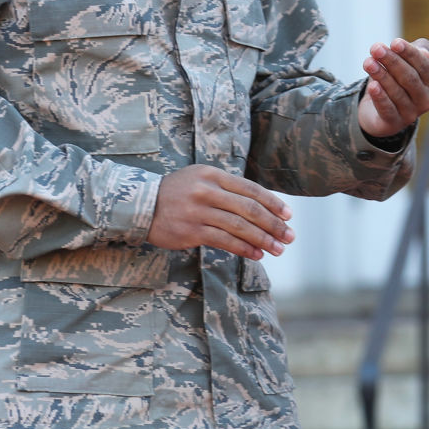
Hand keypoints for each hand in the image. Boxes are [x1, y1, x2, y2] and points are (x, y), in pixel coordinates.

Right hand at [146, 164, 293, 258]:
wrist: (140, 204)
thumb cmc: (177, 193)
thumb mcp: (200, 179)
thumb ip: (227, 189)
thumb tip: (262, 206)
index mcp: (213, 174)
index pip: (251, 189)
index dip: (273, 203)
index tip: (289, 215)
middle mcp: (207, 190)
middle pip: (249, 209)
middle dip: (273, 224)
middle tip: (289, 237)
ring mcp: (198, 211)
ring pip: (239, 227)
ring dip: (262, 240)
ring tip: (277, 249)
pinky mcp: (190, 231)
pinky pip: (224, 241)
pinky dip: (243, 249)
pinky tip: (256, 254)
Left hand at [358, 37, 428, 137]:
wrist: (380, 111)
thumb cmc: (396, 80)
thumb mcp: (407, 62)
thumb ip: (418, 51)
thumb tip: (425, 53)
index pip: (424, 66)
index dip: (410, 53)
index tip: (394, 42)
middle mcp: (425, 100)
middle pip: (409, 78)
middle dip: (392, 61)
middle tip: (376, 48)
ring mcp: (411, 114)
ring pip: (396, 92)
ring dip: (381, 75)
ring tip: (368, 62)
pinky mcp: (394, 123)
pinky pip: (387, 109)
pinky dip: (380, 97)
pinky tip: (372, 86)